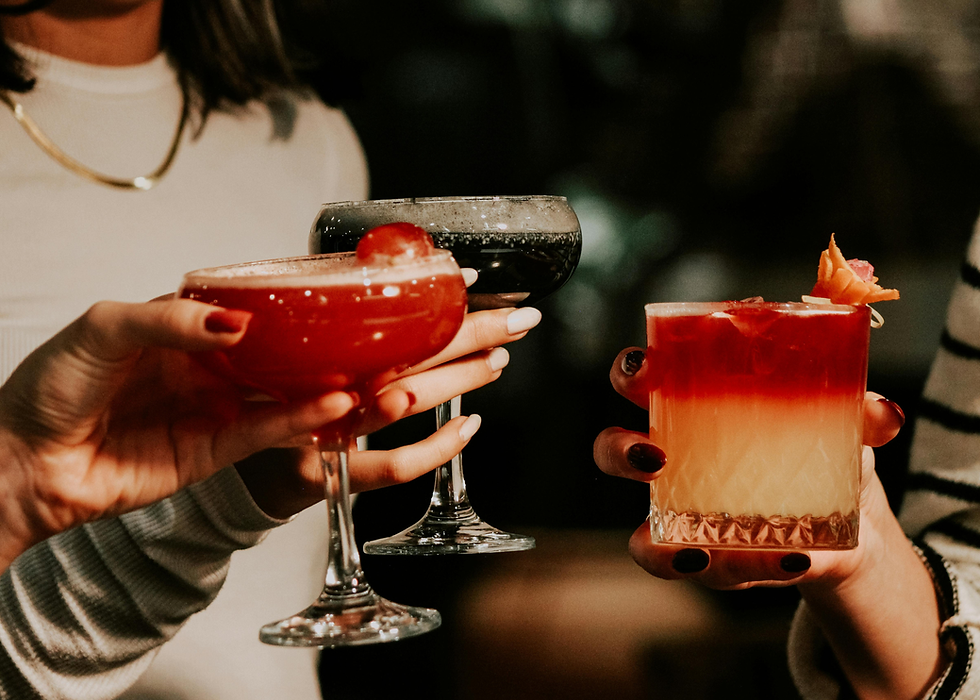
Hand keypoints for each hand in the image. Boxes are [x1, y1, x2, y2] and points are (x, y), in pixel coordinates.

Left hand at [0, 299, 356, 570]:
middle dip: (322, 350)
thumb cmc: (48, 389)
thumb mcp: (103, 328)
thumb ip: (171, 320)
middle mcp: (206, 367)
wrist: (25, 463)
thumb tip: (235, 322)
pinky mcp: (216, 450)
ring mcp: (214, 408)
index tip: (330, 297)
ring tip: (365, 378)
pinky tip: (330, 408)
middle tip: (367, 341)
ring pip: (283, 395)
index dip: (290, 305)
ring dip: (325, 389)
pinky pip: (267, 432)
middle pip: (278, 355)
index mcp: (181, 327)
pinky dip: (301, 421)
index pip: (249, 309)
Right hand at [236, 304, 541, 517]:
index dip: (431, 297)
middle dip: (468, 333)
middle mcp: (322, 382)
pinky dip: (436, 448)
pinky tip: (468, 427)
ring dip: (458, 378)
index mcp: (315, 347)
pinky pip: (391, 465)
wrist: (225, 462)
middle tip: (515, 319)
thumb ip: (321, 317)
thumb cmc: (259, 395)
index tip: (468, 279)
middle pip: (408, 353)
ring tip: (497, 360)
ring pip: (406, 398)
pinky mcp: (329, 471)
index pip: (386, 316)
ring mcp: (327, 428)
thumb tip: (377, 272)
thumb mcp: (281, 345)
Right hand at [592, 347, 906, 589]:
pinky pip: (715, 573)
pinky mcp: (717, 562)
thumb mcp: (840, 424)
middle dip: (619, 452)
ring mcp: (685, 520)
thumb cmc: (822, 449)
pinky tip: (788, 560)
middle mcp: (671, 462)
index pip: (639, 380)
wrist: (847, 523)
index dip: (629, 372)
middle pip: (611, 452)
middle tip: (653, 456)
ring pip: (642, 540)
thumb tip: (884, 413)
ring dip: (659, 549)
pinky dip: (747, 570)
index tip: (643, 369)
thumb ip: (858, 413)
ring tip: (701, 549)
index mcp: (689, 408)